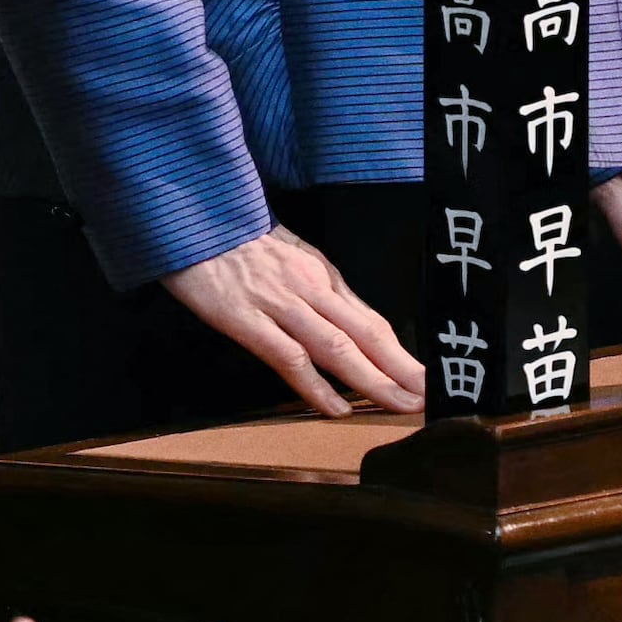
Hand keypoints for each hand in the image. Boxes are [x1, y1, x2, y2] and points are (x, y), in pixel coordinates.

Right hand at [154, 228, 420, 417]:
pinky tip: (336, 407)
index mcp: (322, 275)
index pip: (373, 321)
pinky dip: (316, 385)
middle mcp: (310, 288)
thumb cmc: (235, 239)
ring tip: (401, 405)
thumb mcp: (288, 257)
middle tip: (431, 398)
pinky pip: (288, 356)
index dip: (402, 354)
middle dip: (403, 370)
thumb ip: (316, 292)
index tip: (426, 379)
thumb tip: (347, 329)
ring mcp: (280, 303)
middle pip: (367, 335)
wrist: (191, 214)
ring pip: (338, 347)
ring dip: (374, 379)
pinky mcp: (246, 317)